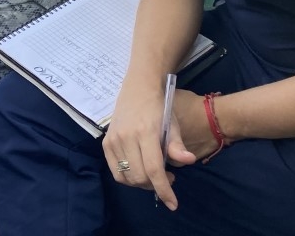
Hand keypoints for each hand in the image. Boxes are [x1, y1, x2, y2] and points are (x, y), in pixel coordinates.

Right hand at [103, 81, 199, 210]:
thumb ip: (177, 146)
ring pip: (127, 177)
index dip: (164, 190)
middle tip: (169, 177)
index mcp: (146, 133)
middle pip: (140, 177)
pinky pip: (116, 172)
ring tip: (155, 174)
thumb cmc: (160, 108)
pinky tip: (139, 171)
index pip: (154, 170)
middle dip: (156, 185)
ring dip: (143, 183)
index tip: (173, 204)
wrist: (138, 89)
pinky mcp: (106, 143)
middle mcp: (126, 138)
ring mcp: (113, 140)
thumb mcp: (173, 125)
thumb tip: (188, 161)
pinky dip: (128, 178)